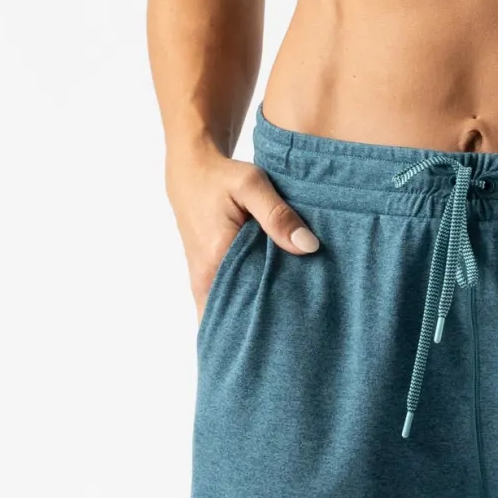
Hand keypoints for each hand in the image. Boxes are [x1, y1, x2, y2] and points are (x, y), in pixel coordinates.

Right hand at [169, 146, 318, 313]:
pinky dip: (247, 304)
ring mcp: (203, 281)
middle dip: (269, 323)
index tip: (303, 323)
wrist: (189, 172)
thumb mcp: (251, 184)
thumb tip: (308, 247)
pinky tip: (272, 302)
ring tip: (291, 317)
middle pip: (240, 316)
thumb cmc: (220, 177)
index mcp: (218, 259)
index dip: (275, 318)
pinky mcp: (206, 278)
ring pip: (232, 312)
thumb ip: (278, 215)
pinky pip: (226, 303)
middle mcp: (206, 277)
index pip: (248, 306)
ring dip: (257, 315)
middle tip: (303, 325)